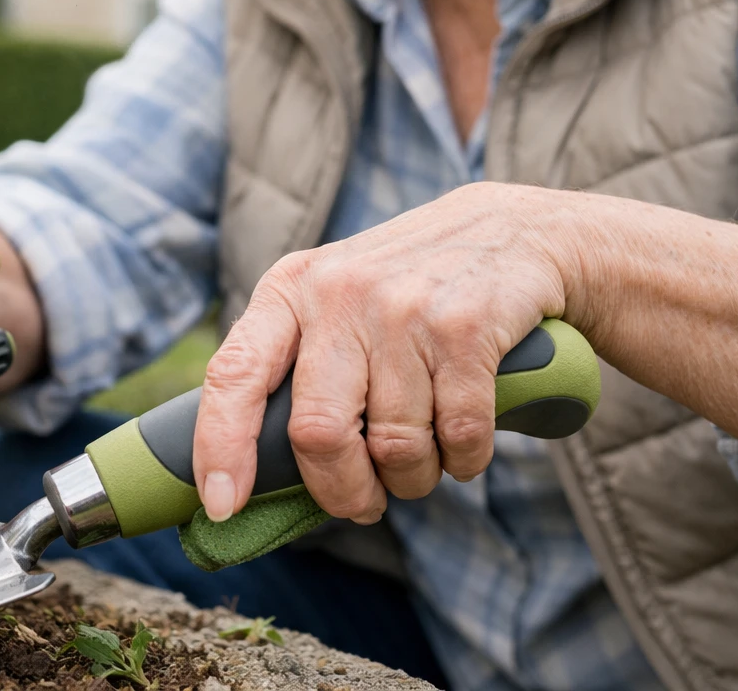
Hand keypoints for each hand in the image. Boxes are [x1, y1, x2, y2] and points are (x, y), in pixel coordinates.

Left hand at [192, 183, 572, 523]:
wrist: (517, 230)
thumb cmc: (409, 288)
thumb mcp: (338, 297)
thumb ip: (298, 365)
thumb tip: (257, 475)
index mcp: (290, 289)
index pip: (234, 374)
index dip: (220, 448)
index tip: (220, 507)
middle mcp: (339, 293)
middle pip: (317, 432)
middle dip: (342, 491)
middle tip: (363, 504)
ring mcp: (404, 308)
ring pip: (394, 446)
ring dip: (413, 479)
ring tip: (424, 461)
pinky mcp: (467, 327)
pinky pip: (457, 437)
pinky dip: (464, 462)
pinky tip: (464, 446)